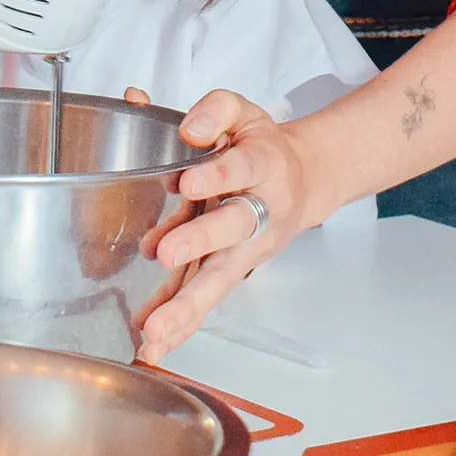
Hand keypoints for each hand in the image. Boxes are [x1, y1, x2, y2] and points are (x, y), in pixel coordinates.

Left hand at [134, 90, 315, 363]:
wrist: (302, 181)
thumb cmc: (263, 147)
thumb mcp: (243, 113)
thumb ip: (214, 110)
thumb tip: (187, 127)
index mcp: (262, 165)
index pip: (240, 167)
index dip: (216, 174)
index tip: (187, 180)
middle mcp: (258, 211)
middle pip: (232, 228)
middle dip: (200, 241)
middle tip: (168, 253)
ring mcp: (245, 248)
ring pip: (218, 278)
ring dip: (186, 306)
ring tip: (155, 327)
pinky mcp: (230, 271)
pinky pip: (206, 301)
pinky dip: (182, 327)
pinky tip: (154, 346)